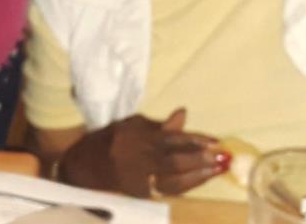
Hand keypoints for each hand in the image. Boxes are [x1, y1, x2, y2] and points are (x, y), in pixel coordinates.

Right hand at [58, 108, 227, 197]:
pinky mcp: (140, 192)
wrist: (82, 166)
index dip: (195, 140)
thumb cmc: (108, 141)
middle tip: (222, 157)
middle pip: (175, 160)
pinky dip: (186, 186)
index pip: (171, 138)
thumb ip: (158, 124)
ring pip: (173, 179)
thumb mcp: (130, 126)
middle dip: (200, 159)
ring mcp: (139, 177)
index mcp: (137, 137)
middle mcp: (139, 157)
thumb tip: (183, 114)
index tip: (215, 141)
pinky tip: (200, 181)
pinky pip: (168, 190)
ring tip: (217, 170)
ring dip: (198, 176)